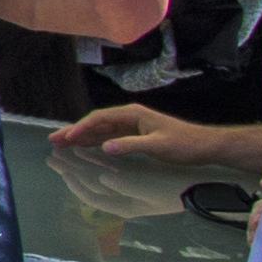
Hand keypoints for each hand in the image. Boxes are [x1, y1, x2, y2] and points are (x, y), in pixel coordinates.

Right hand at [54, 103, 211, 160]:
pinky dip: (96, 141)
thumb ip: (131, 145)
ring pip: (101, 130)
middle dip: (75, 131)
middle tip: (54, 140)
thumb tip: (105, 147)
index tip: (67, 138)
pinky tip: (87, 147)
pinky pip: (110, 137)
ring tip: (63, 144)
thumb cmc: (184, 144)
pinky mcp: (137, 135)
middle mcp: (130, 117)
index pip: (100, 118)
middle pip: (96, 122)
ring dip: (83, 136)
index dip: (82, 128)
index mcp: (133, 114)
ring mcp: (132, 126)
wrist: (206, 146)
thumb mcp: (158, 145)